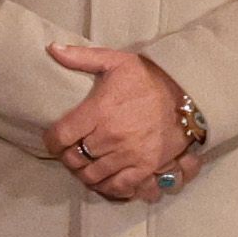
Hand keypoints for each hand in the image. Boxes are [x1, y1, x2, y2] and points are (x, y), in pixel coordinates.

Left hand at [42, 42, 194, 202]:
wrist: (186, 93)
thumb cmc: (147, 77)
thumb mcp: (115, 61)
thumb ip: (81, 57)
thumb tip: (51, 48)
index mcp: (99, 111)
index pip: (60, 136)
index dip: (51, 141)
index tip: (53, 140)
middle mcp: (111, 136)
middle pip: (74, 158)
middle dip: (67, 157)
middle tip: (69, 152)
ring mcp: (129, 154)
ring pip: (92, 175)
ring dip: (84, 173)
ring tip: (85, 165)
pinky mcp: (146, 166)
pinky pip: (119, 186)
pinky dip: (107, 187)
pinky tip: (103, 180)